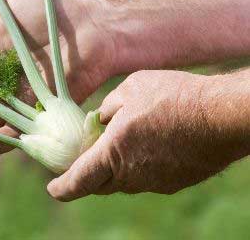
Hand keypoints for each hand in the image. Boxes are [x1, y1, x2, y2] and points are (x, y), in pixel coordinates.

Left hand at [47, 70, 249, 200]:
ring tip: (120, 144)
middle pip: (99, 184)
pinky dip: (139, 167)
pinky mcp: (174, 183)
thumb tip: (98, 120)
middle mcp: (131, 174)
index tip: (52, 189)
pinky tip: (148, 145)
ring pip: (124, 182)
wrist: (224, 114)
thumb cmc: (175, 96)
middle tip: (82, 160)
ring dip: (115, 169)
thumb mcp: (130, 89)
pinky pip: (147, 179)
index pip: (78, 181)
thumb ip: (107, 109)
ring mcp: (154, 182)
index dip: (62, 187)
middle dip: (87, 175)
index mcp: (113, 152)